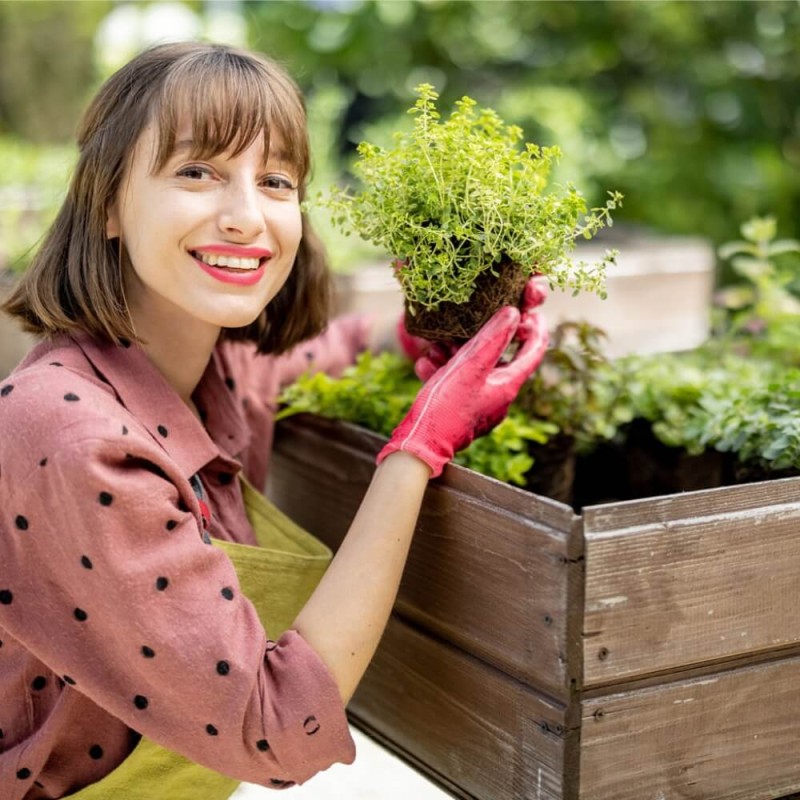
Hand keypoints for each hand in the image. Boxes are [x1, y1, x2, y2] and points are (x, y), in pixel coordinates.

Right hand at [377, 298, 548, 477]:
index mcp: (508, 386)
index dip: (535, 328)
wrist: (420, 445)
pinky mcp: (462, 413)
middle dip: (480, 339)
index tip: (531, 311)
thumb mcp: (470, 366)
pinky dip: (444, 371)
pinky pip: (458, 384)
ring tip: (435, 345)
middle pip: (499, 359)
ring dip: (455, 354)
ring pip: (474, 371)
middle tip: (467, 323)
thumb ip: (492, 338)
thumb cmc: (447, 406)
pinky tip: (425, 364)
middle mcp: (499, 398)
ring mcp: (481, 407)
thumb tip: (513, 312)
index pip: (533, 352)